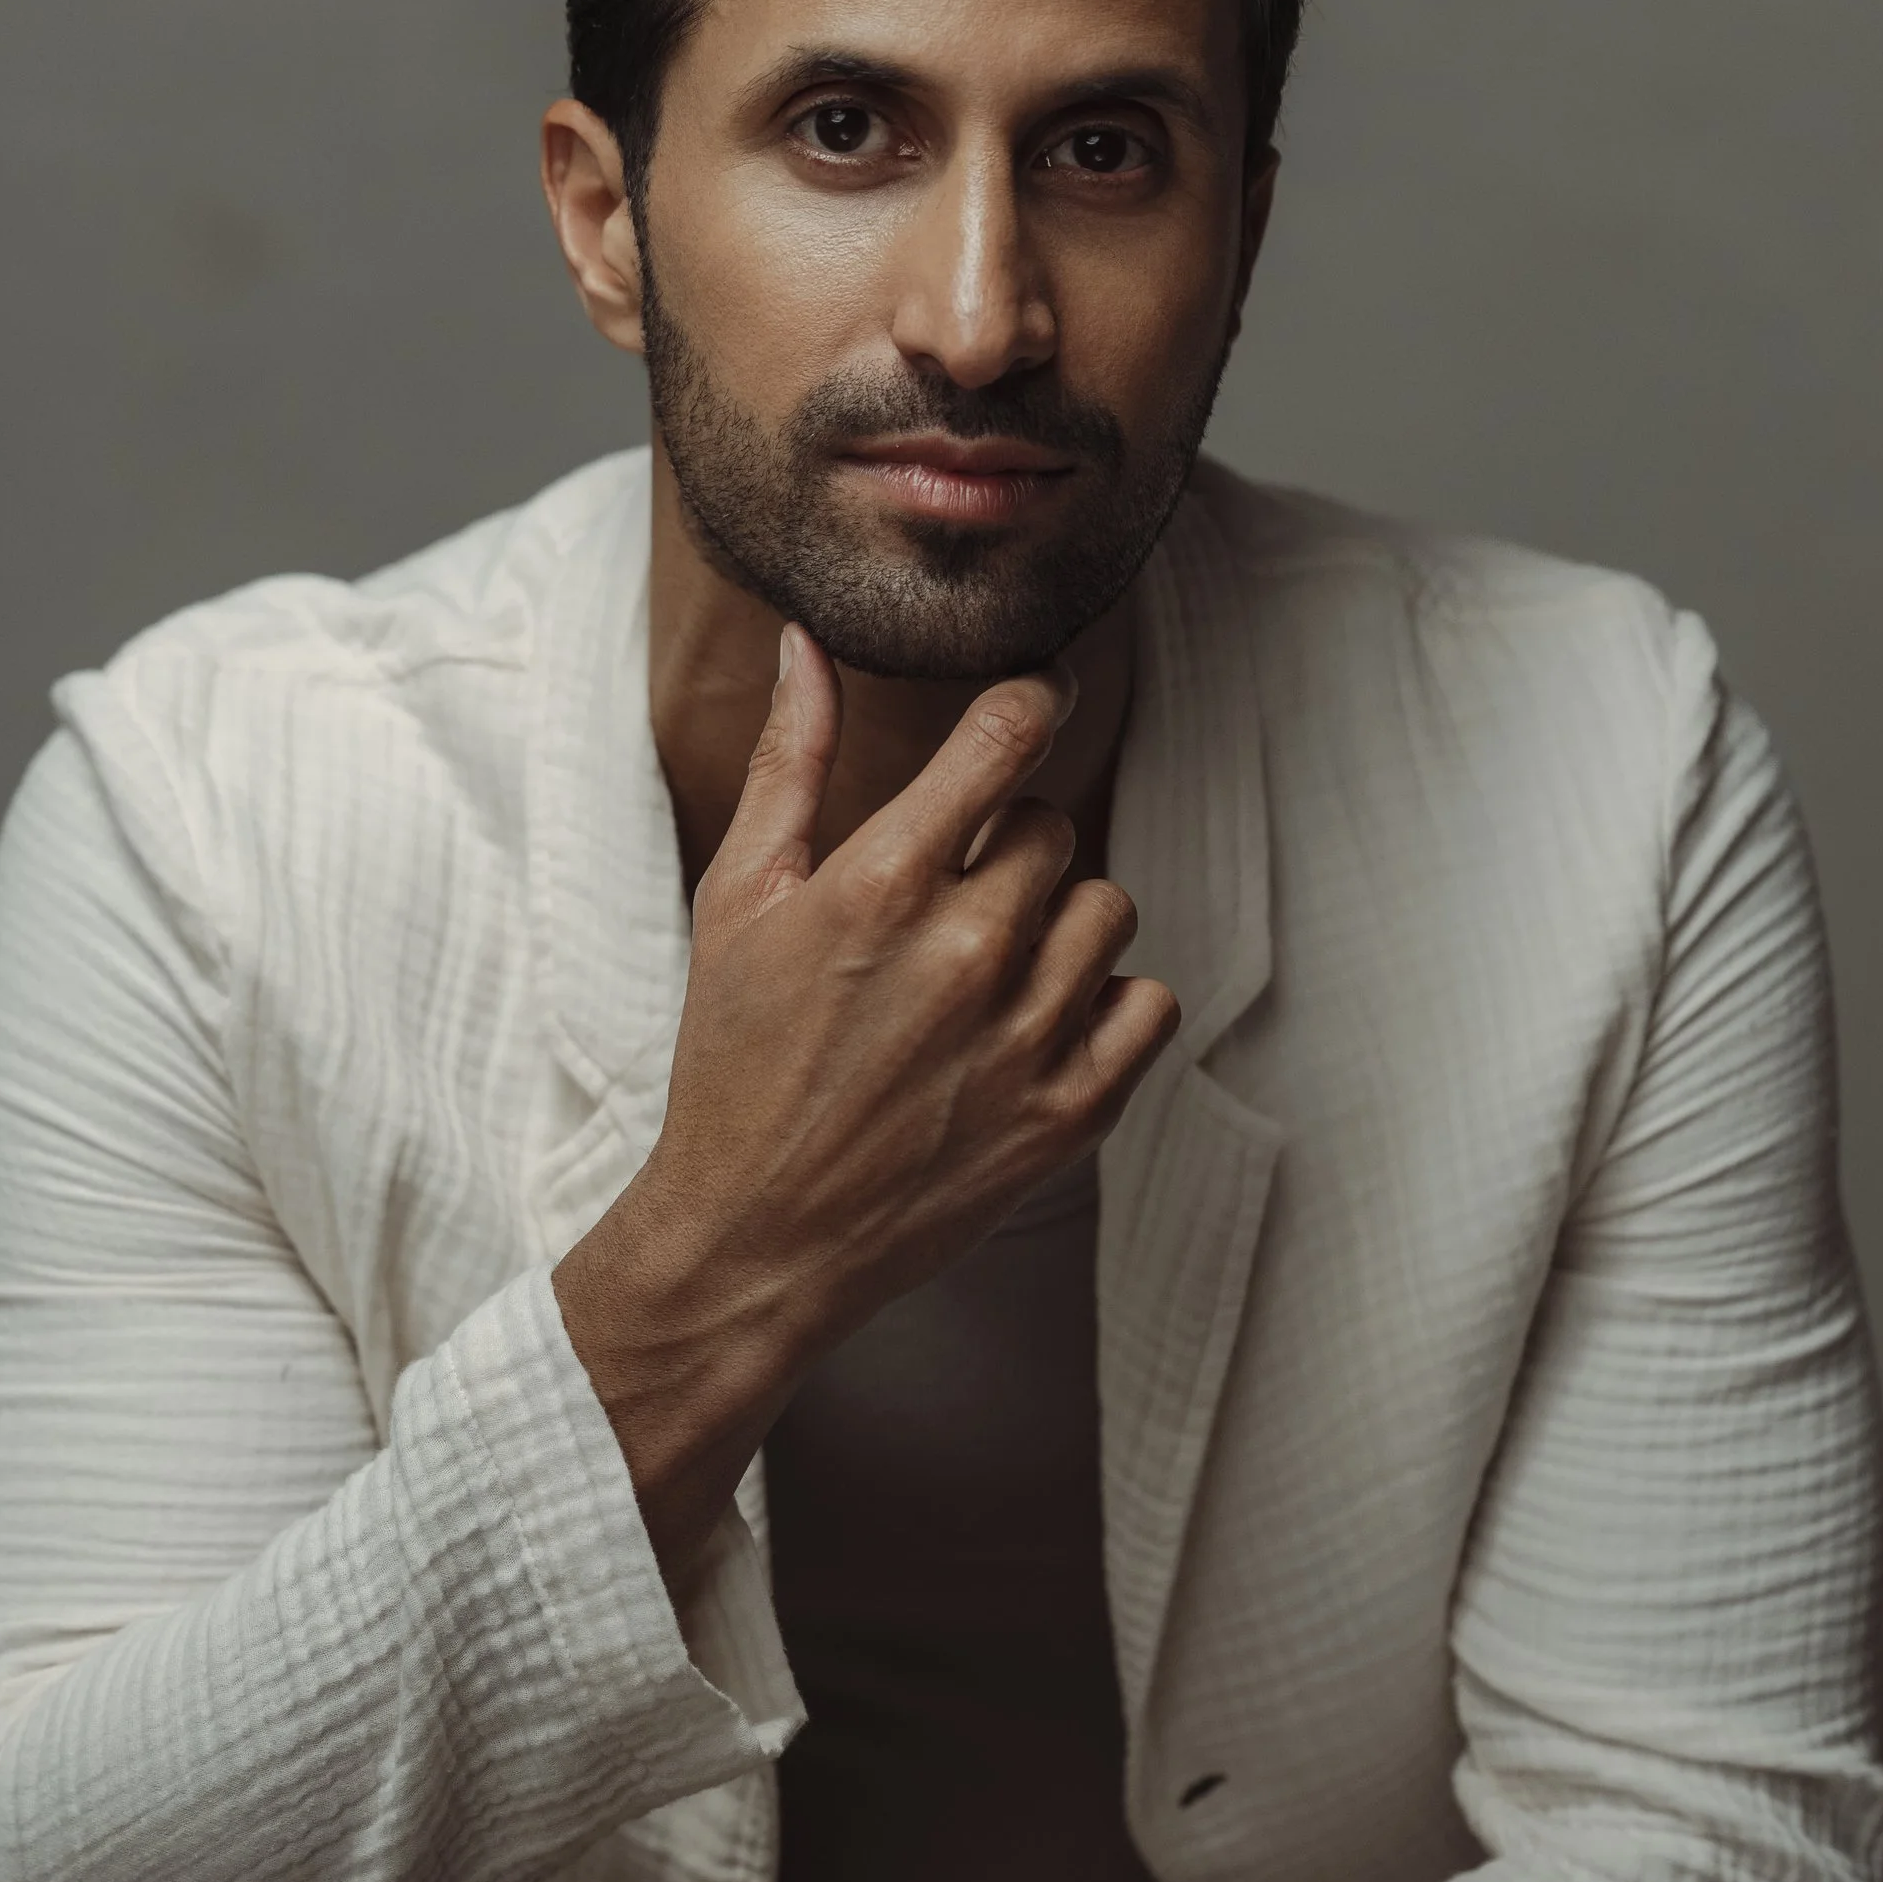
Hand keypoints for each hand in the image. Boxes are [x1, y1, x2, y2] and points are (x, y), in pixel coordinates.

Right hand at [554, 625, 1179, 1570]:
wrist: (756, 1237)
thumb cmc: (733, 1062)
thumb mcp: (738, 901)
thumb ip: (788, 764)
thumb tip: (805, 644)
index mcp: (883, 886)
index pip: (1011, 735)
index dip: (1029, 701)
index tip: (1030, 704)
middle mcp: (967, 953)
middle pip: (1053, 826)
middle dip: (1004, 846)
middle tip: (947, 899)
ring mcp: (1026, 1038)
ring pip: (1108, 908)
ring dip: (1059, 922)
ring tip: (988, 966)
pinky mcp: (1069, 1113)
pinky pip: (1149, 1005)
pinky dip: (1107, 1005)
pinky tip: (1036, 1022)